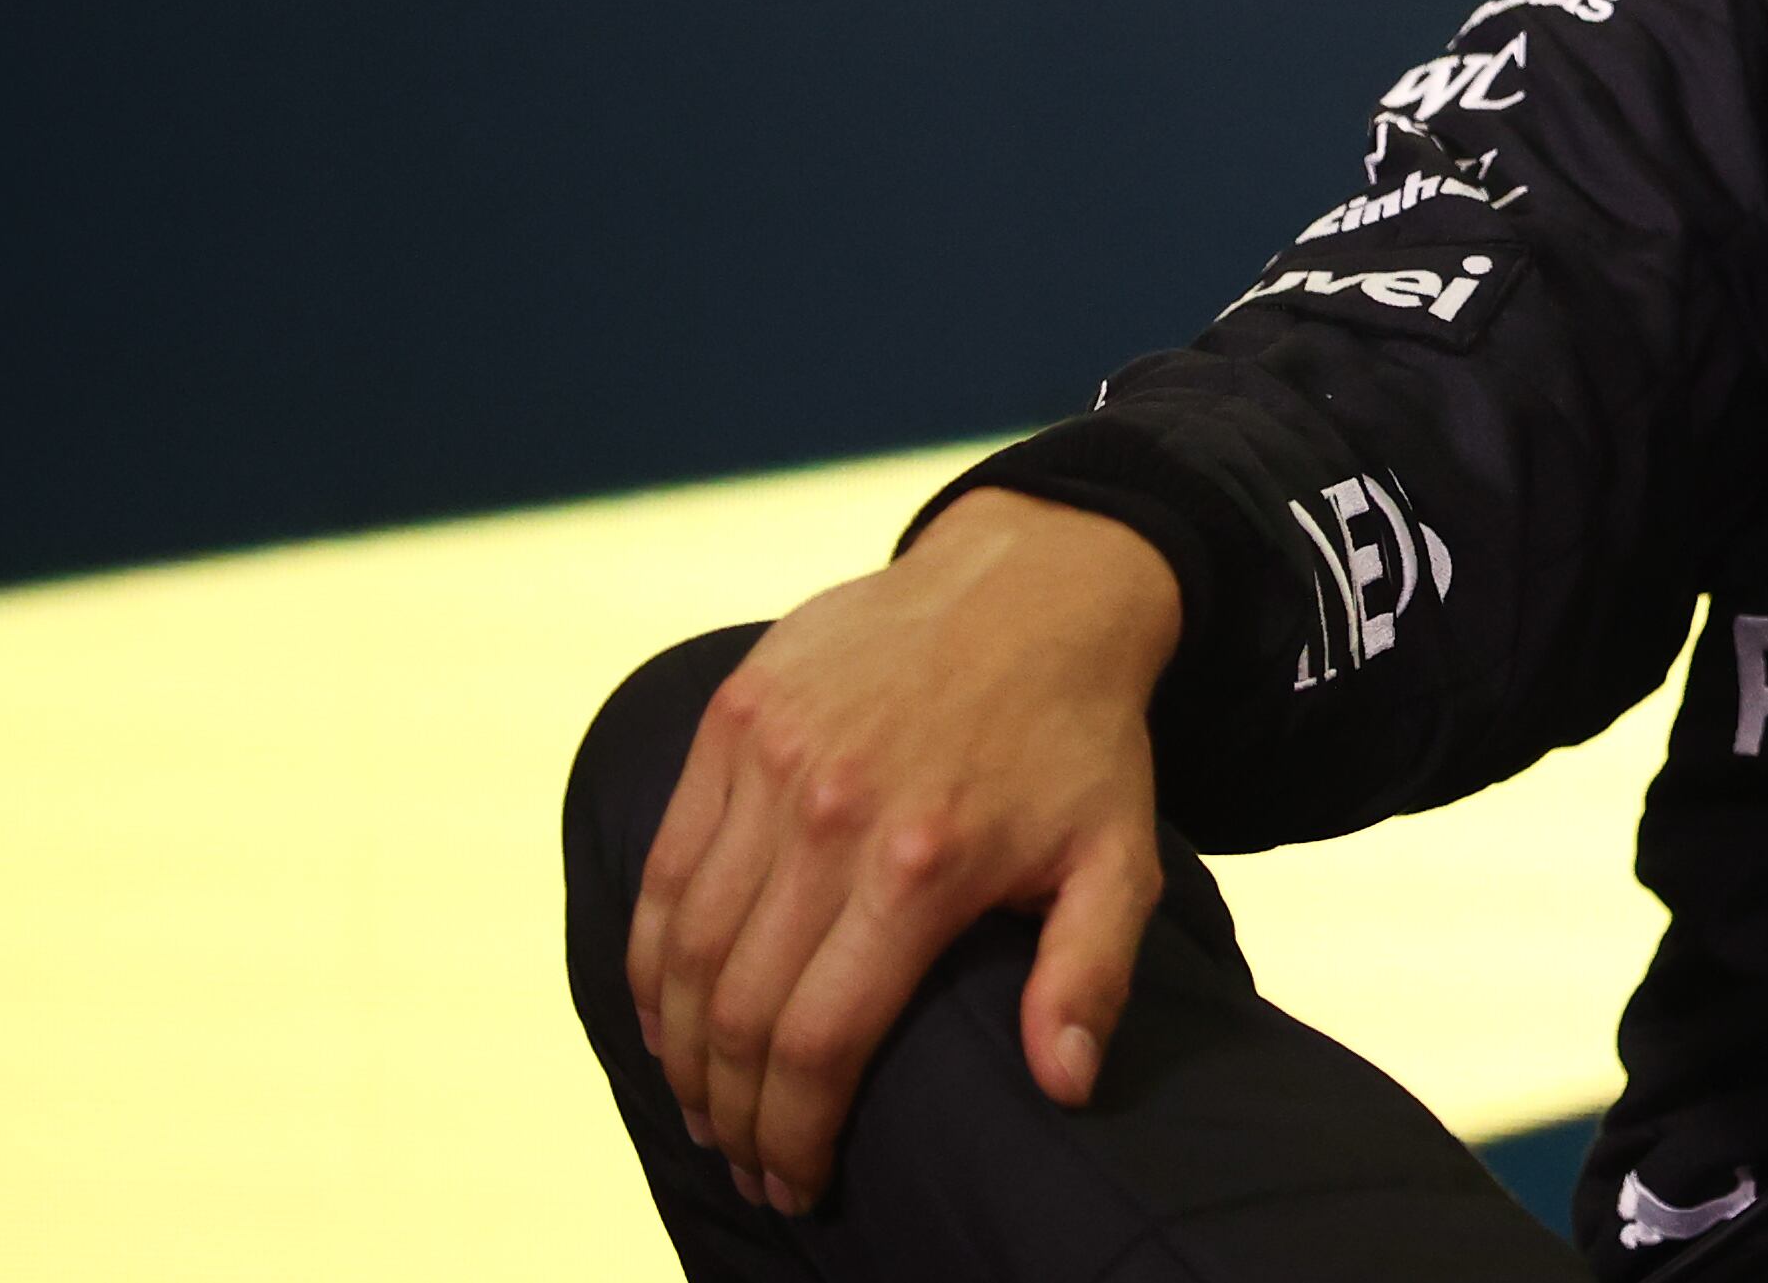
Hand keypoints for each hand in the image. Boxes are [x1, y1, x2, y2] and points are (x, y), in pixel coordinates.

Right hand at [626, 489, 1184, 1210]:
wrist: (1036, 584)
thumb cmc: (1079, 737)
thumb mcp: (1118, 856)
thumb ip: (1088, 975)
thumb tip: (1061, 1085)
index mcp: (924, 863)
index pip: (819, 1041)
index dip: (794, 1132)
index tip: (798, 1184)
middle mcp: (832, 813)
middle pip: (738, 1007)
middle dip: (729, 1110)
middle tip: (742, 1161)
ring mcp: (772, 758)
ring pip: (683, 942)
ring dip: (679, 1044)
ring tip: (699, 1103)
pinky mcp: (736, 715)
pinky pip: (665, 859)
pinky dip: (649, 949)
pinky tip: (665, 1008)